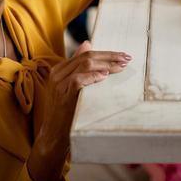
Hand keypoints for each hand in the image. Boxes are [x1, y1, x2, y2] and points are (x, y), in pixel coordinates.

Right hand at [28, 41, 129, 180]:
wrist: (53, 136)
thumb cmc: (66, 113)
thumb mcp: (72, 88)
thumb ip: (78, 68)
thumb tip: (88, 44)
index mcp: (59, 70)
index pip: (85, 54)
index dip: (106, 53)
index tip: (122, 56)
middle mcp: (57, 74)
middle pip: (86, 57)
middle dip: (109, 57)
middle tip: (126, 58)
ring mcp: (59, 84)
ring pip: (84, 65)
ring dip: (105, 64)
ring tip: (120, 67)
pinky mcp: (62, 96)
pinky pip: (78, 80)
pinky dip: (93, 76)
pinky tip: (105, 76)